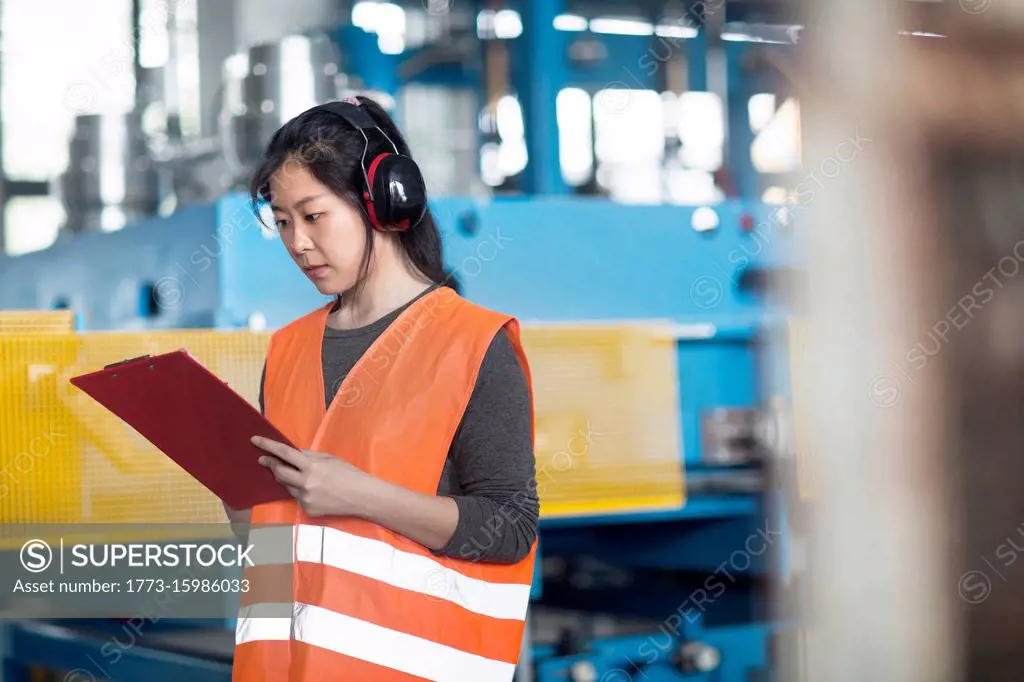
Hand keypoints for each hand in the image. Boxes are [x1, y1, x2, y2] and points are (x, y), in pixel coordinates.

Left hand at [251, 436, 371, 516]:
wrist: (362, 496)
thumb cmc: (349, 474)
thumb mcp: (329, 458)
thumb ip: (309, 455)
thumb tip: (292, 452)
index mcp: (312, 466)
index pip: (284, 453)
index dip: (268, 446)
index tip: (255, 440)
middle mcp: (305, 482)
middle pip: (279, 472)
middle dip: (270, 464)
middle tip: (264, 460)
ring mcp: (305, 498)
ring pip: (286, 485)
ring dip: (286, 478)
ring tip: (295, 474)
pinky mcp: (307, 509)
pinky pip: (297, 497)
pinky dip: (299, 491)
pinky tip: (312, 490)